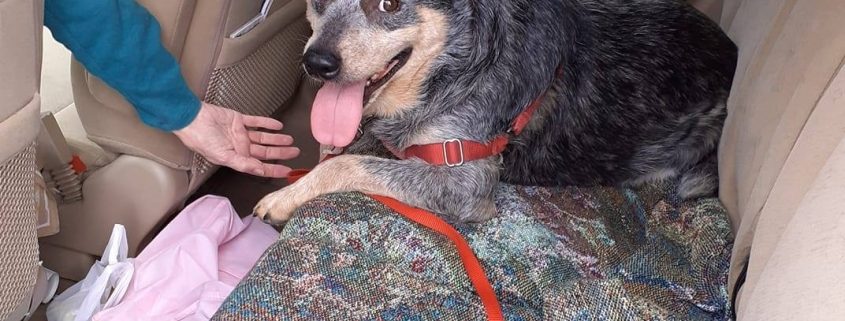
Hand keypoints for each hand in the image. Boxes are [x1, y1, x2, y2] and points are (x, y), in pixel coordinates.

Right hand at [174, 102, 299, 177]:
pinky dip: (267, 123)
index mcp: (236, 157)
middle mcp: (240, 146)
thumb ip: (242, 163)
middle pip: (264, 151)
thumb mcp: (222, 156)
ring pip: (263, 137)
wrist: (192, 118)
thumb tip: (260, 171)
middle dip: (280, 153)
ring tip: (290, 140)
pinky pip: (256, 121)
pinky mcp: (238, 119)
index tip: (287, 171)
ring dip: (276, 139)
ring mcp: (239, 133)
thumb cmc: (202, 139)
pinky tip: (278, 125)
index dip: (273, 169)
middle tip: (296, 152)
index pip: (259, 165)